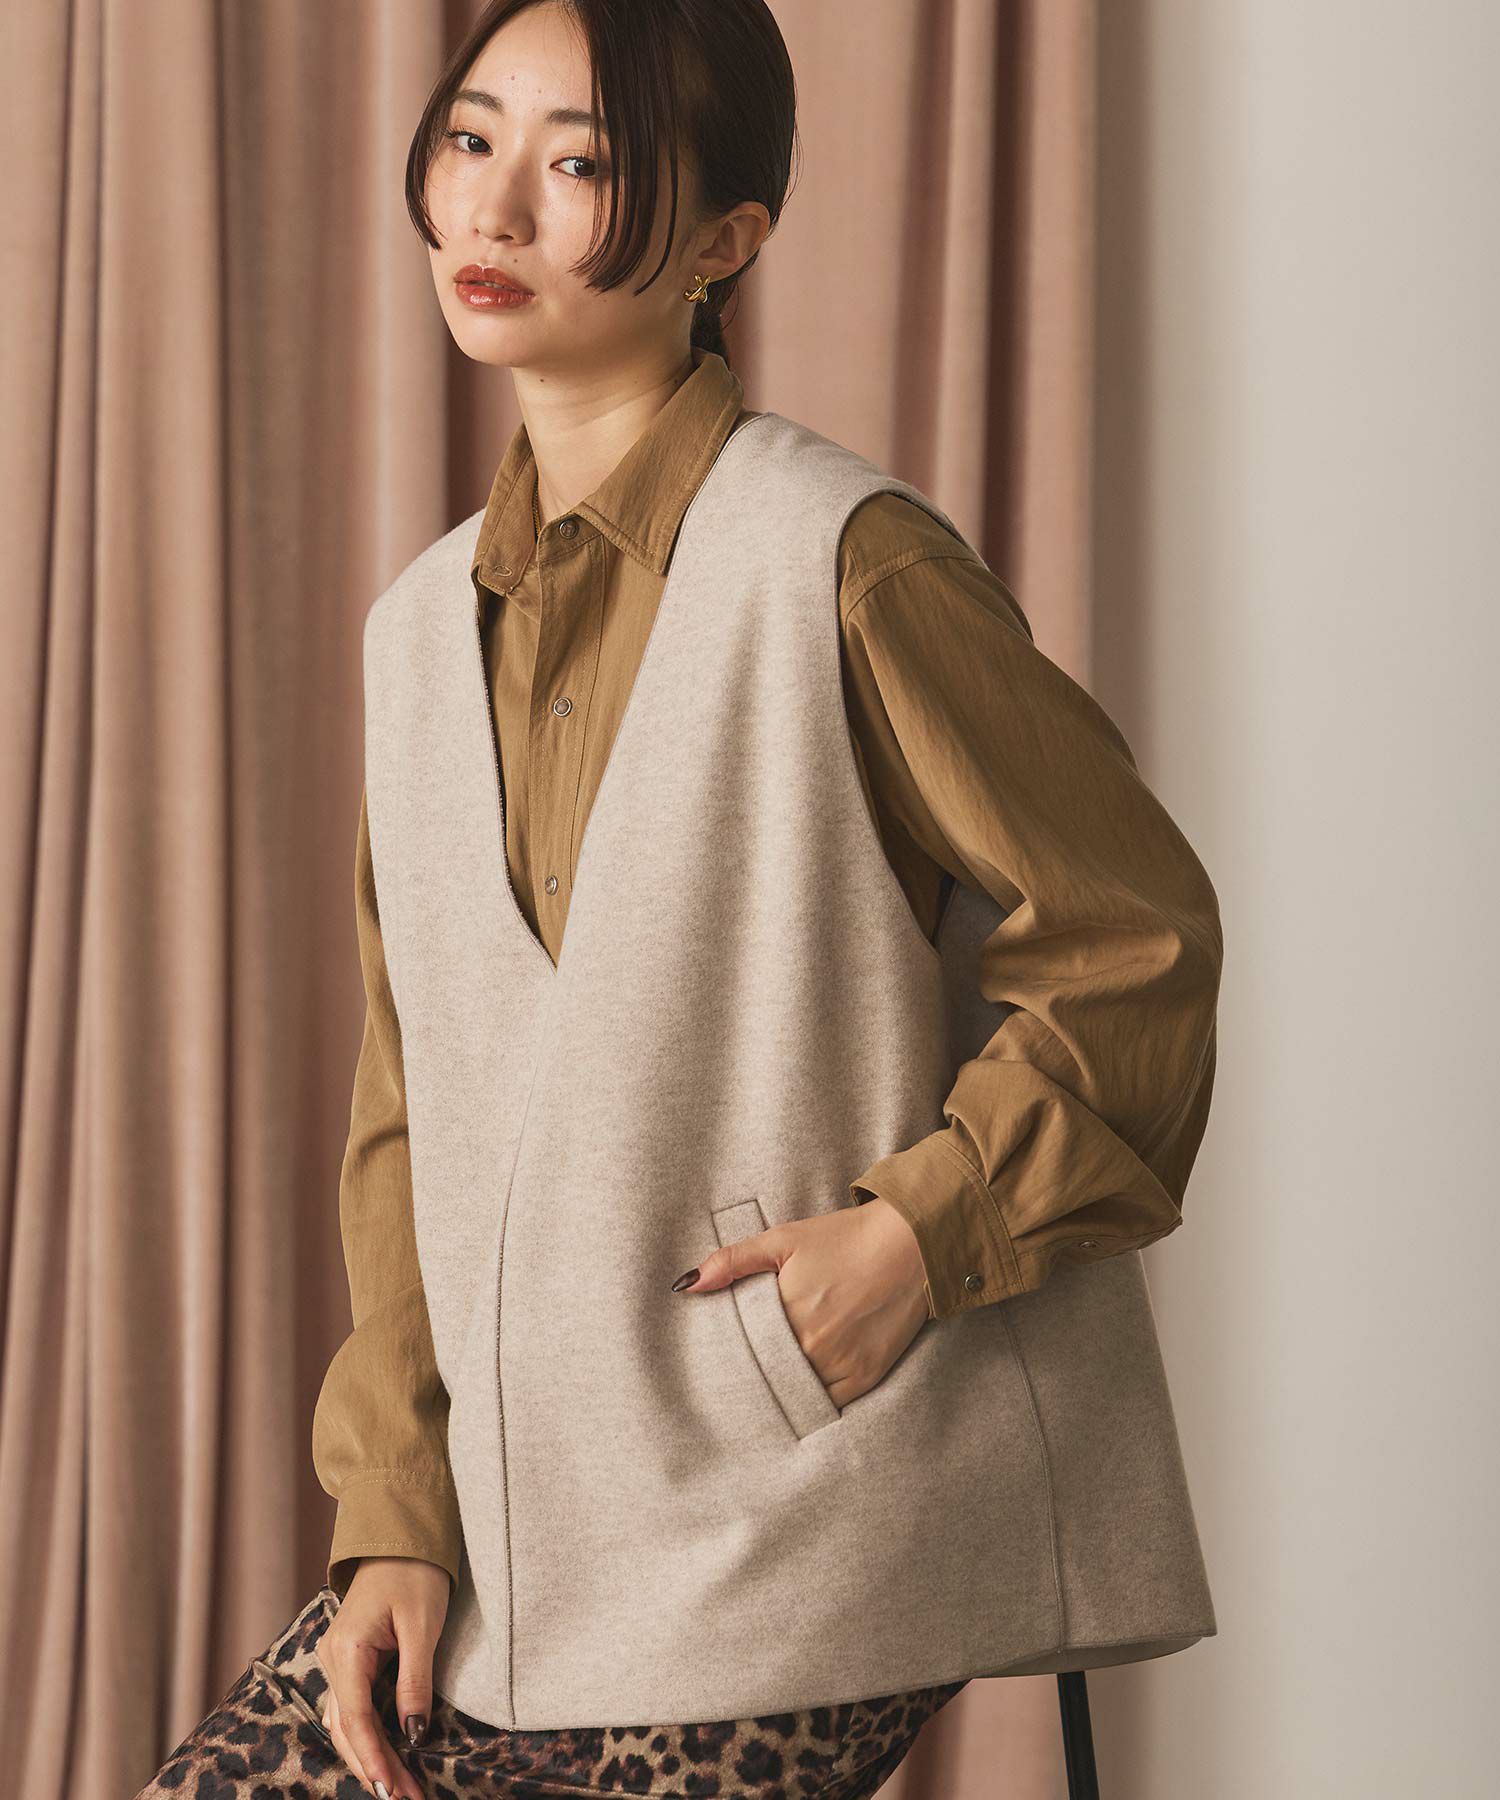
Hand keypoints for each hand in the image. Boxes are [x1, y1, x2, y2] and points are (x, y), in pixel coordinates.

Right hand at [316, 1556, 449, 1799]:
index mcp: (347, 1649)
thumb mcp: (422, 1625)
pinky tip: (385, 1757)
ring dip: (370, 1757)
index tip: (393, 1791)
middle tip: (404, 1799)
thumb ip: (415, 1680)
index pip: (357, 1720)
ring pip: (347, 1723)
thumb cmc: (414, 1572)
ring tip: (399, 1788)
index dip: (375, 1760)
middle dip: (374, 1768)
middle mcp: (333, 1658)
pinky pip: (353, 1707)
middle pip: (347, 1730)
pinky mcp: (349, 1658)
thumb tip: (413, 1734)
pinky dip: (367, 1736)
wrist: (400, 1535)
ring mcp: (337, 1659)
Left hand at [674, 1196, 930, 1407]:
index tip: (714, 1373)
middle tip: (728, 1395)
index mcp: (786, 1313)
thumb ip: (733, 1261)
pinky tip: (799, 1395)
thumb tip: (686, 1285)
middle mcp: (812, 1345)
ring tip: (763, 1396)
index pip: (743, 1353)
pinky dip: (813, 1402)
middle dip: (751, 1381)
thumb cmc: (844, 1238)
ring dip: (781, 1394)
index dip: (729, 1362)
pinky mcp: (867, 1376)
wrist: (911, 1243)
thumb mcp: (784, 1239)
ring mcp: (841, 1364)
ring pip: (797, 1394)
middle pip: (768, 1377)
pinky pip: (829, 1404)